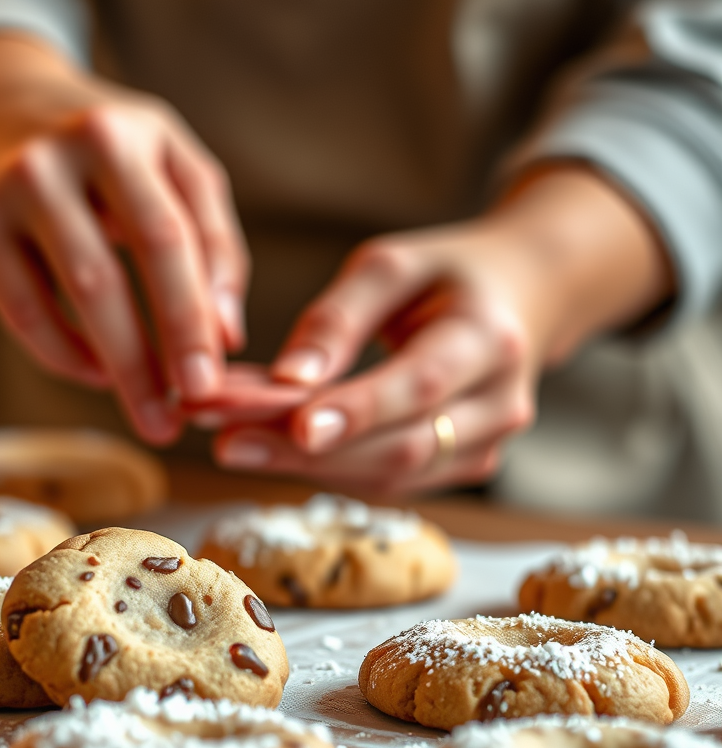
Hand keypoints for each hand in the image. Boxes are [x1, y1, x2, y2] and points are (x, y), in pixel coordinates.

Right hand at [0, 36, 248, 443]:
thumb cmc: (106, 150)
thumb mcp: (170, 163)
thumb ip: (213, 240)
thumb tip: (227, 337)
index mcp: (121, 134)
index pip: (167, 238)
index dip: (190, 317)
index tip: (210, 383)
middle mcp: (54, 157)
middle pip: (105, 279)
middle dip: (146, 360)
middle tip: (173, 422)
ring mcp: (2, 192)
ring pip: (63, 300)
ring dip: (113, 369)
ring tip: (149, 413)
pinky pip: (22, 313)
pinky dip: (65, 354)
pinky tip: (98, 373)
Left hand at [214, 167, 672, 491]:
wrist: (522, 298)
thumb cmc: (446, 275)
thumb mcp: (393, 266)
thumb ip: (339, 318)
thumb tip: (286, 380)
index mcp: (490, 339)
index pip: (421, 386)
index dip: (357, 411)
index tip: (294, 425)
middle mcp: (499, 404)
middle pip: (399, 446)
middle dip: (307, 451)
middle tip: (225, 441)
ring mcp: (487, 447)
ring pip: (388, 476)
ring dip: (305, 465)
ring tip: (233, 442)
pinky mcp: (463, 469)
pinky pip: (388, 481)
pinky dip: (327, 467)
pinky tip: (272, 446)